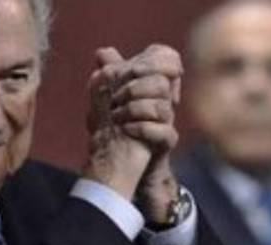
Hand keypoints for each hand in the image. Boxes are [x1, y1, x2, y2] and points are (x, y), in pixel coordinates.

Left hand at [82, 45, 182, 206]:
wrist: (123, 165)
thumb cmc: (119, 127)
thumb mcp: (109, 98)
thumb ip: (110, 74)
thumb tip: (102, 52)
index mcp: (153, 85)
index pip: (168, 58)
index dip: (153, 60)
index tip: (131, 70)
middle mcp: (164, 101)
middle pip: (163, 82)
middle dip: (135, 87)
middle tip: (115, 98)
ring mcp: (167, 122)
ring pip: (164, 107)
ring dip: (135, 109)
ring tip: (116, 116)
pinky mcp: (165, 144)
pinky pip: (165, 133)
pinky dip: (143, 129)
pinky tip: (126, 129)